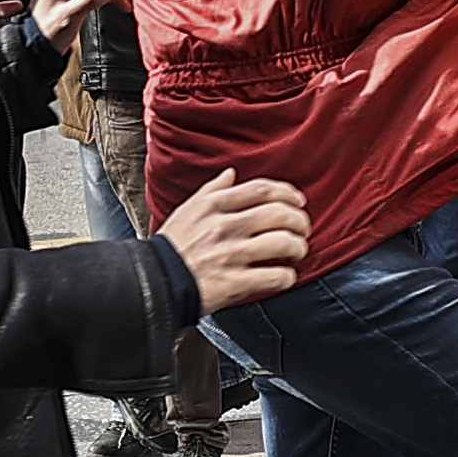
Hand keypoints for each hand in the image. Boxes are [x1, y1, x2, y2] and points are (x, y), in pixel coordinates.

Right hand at [160, 171, 310, 311]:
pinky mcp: (234, 282)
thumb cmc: (172, 247)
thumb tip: (230, 174)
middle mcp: (224, 226)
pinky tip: (285, 276)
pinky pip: (274, 276)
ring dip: (298, 247)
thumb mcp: (187, 210)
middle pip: (279, 213)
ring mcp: (230, 255)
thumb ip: (211, 190)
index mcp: (214, 205)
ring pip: (282, 243)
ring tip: (298, 251)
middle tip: (303, 230)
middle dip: (299, 221)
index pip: (262, 189)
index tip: (298, 202)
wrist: (154, 283)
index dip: (288, 193)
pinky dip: (287, 276)